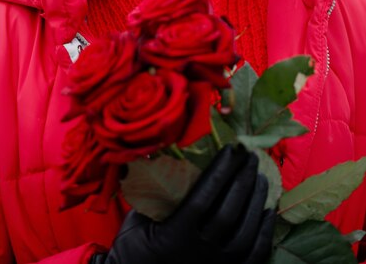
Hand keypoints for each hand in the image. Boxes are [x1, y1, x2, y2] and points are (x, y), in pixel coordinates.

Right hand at [91, 144, 274, 263]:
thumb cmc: (133, 252)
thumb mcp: (136, 222)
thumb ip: (151, 193)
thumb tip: (159, 154)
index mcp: (175, 234)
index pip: (204, 196)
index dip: (220, 171)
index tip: (232, 149)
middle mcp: (199, 253)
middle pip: (229, 211)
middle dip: (243, 180)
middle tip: (252, 156)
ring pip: (245, 233)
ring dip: (256, 202)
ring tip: (262, 177)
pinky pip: (254, 256)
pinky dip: (264, 232)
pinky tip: (269, 211)